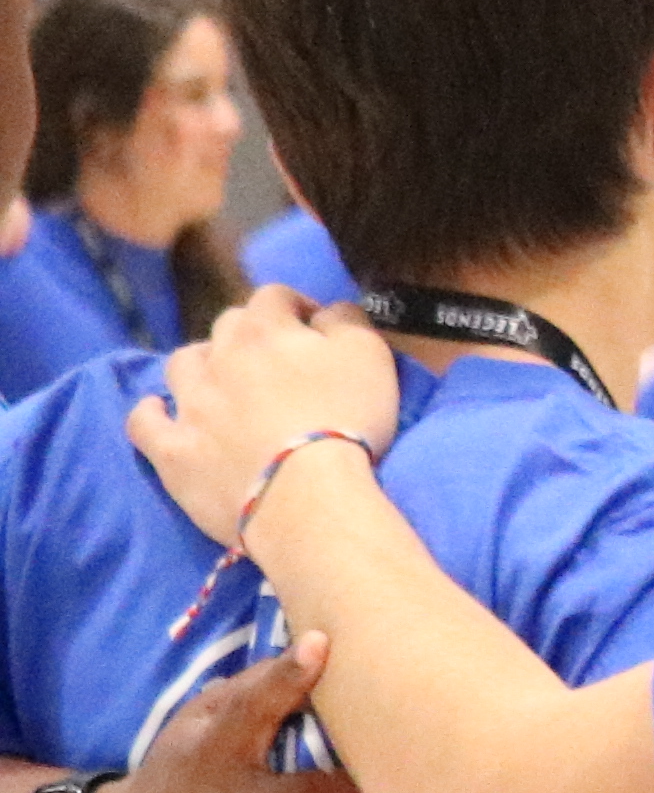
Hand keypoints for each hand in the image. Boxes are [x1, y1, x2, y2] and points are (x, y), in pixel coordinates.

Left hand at [128, 288, 401, 546]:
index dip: (295, 305)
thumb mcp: (370, 356)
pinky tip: (158, 411)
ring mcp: (191, 403)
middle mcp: (219, 357)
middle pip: (227, 325)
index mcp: (266, 330)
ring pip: (182, 364)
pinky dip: (150, 413)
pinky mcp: (173, 449)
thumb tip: (328, 311)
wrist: (305, 495)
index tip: (313, 324)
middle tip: (276, 359)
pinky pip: (144, 424)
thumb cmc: (346, 420)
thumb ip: (347, 321)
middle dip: (249, 333)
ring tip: (220, 380)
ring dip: (200, 363)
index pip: (274, 296)